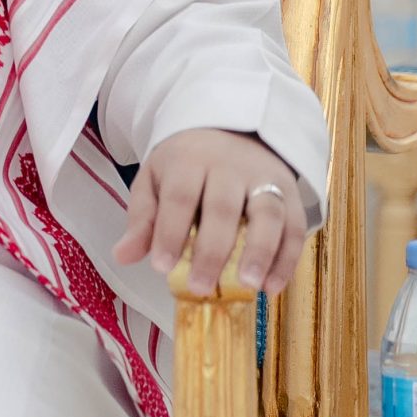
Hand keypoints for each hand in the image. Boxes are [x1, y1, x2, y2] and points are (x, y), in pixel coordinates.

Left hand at [113, 126, 308, 296]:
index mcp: (189, 160)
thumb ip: (142, 218)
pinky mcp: (290, 192)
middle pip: (223, 208)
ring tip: (248, 286)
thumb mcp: (154, 180)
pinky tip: (272, 287)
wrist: (230, 130)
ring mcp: (264, 178)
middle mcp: (230, 166)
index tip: (161, 268)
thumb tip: (122, 256)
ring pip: (268, 214)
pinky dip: (287, 259)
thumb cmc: (185, 164)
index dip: (170, 233)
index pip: (179, 197)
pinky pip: (294, 226)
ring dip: (260, 253)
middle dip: (212, 251)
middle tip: (200, 286)